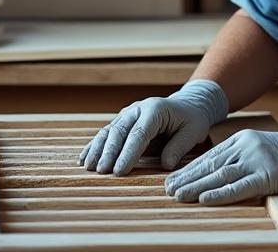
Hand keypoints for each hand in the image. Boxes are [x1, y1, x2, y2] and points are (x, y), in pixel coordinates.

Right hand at [78, 79, 228, 175]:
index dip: (128, 153)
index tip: (120, 171)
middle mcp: (137, 109)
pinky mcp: (122, 121)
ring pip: (108, 131)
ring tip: (87, 167)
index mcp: (155, 110)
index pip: (138, 134)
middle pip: (118, 131)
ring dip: (97, 149)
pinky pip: (105, 133)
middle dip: (108, 152)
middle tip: (101, 171)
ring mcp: (127, 114)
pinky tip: (84, 159)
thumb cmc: (191, 120)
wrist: (187, 105)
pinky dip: (94, 146)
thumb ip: (179, 146)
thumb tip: (165, 164)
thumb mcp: (193, 131)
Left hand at [164, 123, 277, 204]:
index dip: (188, 169)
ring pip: (219, 176)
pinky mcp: (269, 175)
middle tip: (166, 189)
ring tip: (177, 195)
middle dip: (186, 178)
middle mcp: (245, 146)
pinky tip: (204, 199)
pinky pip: (239, 187)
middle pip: (209, 165)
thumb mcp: (264, 150)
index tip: (171, 179)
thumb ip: (243, 158)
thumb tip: (219, 174)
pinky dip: (220, 194)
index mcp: (242, 139)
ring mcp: (257, 160)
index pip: (209, 156)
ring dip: (196, 187)